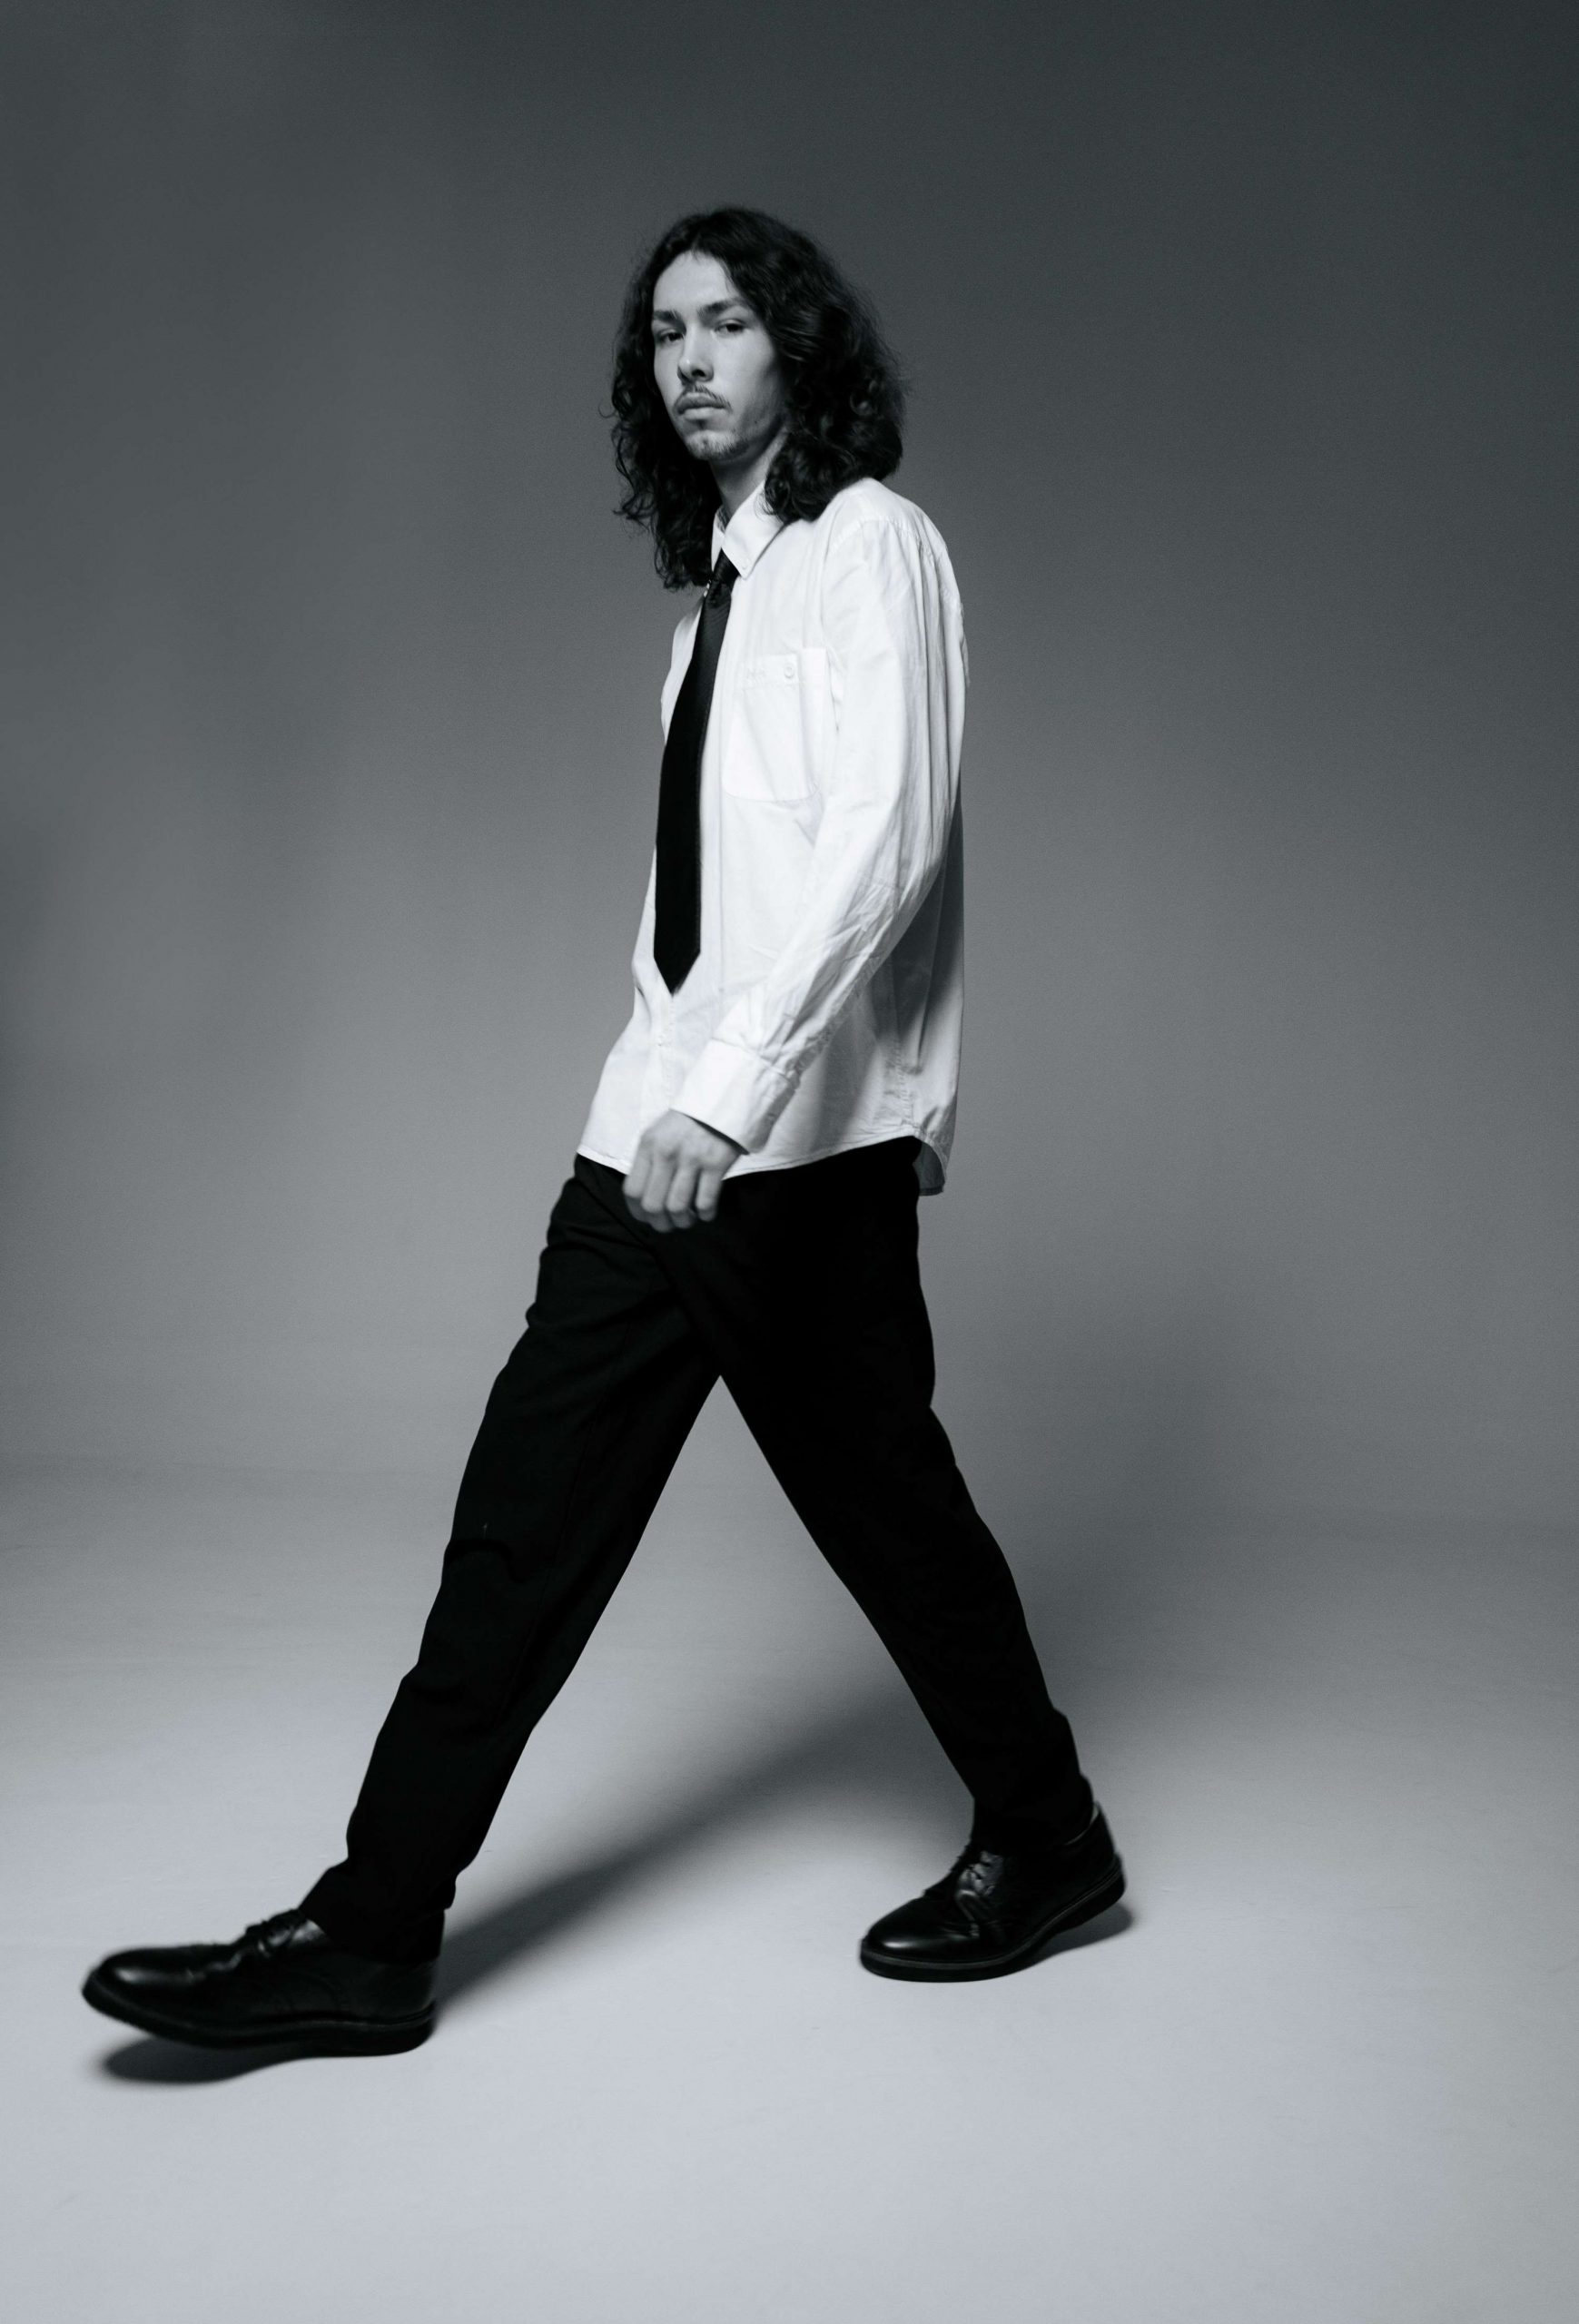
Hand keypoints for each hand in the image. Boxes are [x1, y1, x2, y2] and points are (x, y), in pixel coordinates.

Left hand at [623, 1110, 745, 1231]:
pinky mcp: (715, 1163)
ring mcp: (691, 1159)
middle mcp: (666, 1153)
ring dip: (683, 1221)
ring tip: (688, 1219)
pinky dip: (705, 1214)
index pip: (632, 1190)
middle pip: (653, 1204)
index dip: (637, 1212)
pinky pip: (705, 1201)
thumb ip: (649, 1161)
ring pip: (677, 1207)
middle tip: (669, 1224)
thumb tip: (645, 1196)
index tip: (647, 1218)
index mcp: (648, 1146)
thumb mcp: (658, 1134)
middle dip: (660, 1223)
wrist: (720, 1099)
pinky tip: (706, 1212)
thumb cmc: (688, 1121)